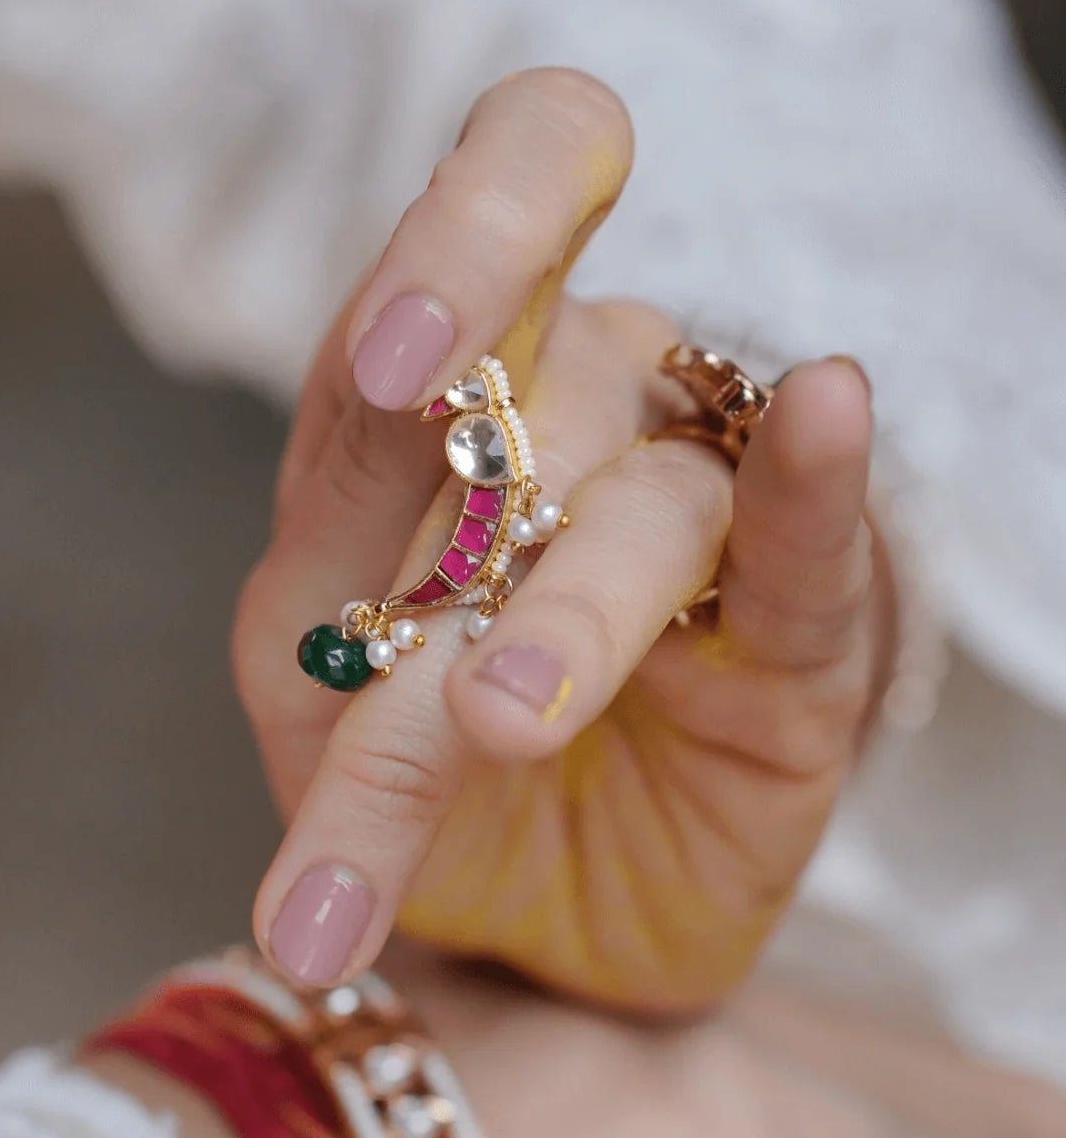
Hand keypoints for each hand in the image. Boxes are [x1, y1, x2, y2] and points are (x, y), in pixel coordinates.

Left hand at [236, 67, 893, 1008]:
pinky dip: (808, 484)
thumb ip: (332, 530)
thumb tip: (382, 382)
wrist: (509, 929)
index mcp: (450, 393)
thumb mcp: (310, 662)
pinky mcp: (797, 635)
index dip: (456, 236)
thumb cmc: (400, 761)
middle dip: (468, 373)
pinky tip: (826, 409)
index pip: (490, 208)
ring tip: (491, 725)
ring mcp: (694, 511)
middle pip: (543, 340)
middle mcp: (583, 411)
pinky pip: (803, 547)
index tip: (393, 356)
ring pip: (635, 510)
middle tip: (405, 401)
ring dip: (558, 615)